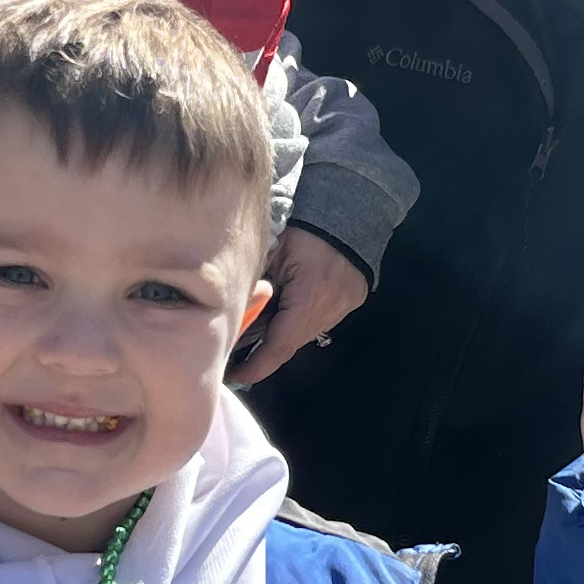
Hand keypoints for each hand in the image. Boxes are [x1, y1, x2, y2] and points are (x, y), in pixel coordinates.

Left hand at [229, 225, 369, 384]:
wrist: (347, 208)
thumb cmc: (302, 226)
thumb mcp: (271, 251)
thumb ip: (254, 284)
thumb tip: (231, 311)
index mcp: (309, 295)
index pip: (279, 345)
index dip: (256, 365)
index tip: (237, 375)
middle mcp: (331, 307)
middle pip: (292, 342)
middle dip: (266, 349)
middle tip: (239, 352)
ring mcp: (345, 305)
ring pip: (306, 332)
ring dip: (284, 333)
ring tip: (260, 327)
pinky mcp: (352, 298)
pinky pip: (320, 318)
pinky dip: (300, 319)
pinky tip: (286, 309)